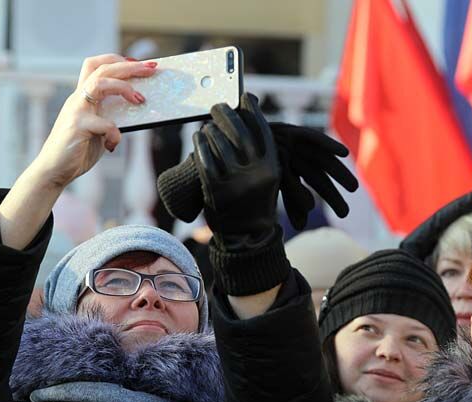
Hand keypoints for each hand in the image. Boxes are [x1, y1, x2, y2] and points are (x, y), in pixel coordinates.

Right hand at [30, 54, 156, 188]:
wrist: (53, 170)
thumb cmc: (79, 149)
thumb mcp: (98, 128)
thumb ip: (110, 116)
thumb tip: (138, 107)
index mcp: (82, 97)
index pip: (95, 65)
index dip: (116, 60)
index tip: (137, 62)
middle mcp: (78, 99)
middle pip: (103, 69)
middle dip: (130, 66)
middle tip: (152, 67)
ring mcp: (76, 110)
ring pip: (100, 83)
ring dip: (124, 87)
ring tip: (141, 100)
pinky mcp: (77, 126)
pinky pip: (106, 124)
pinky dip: (115, 135)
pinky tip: (111, 146)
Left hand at [157, 123, 357, 228]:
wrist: (247, 236)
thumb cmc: (255, 199)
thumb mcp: (266, 175)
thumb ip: (259, 151)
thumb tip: (246, 117)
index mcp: (272, 166)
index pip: (261, 128)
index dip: (252, 109)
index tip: (245, 96)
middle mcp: (255, 172)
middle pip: (237, 131)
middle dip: (226, 113)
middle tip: (218, 106)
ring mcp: (234, 180)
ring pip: (218, 141)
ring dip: (210, 129)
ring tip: (208, 127)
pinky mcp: (214, 188)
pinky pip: (204, 158)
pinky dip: (200, 144)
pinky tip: (199, 139)